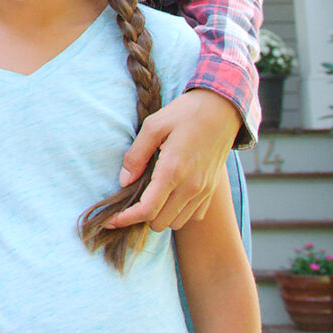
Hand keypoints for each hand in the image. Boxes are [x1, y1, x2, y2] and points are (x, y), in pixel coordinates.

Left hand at [107, 88, 241, 231]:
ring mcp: (204, 191)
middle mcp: (191, 187)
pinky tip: (169, 196)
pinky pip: (192, 216)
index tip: (110, 220)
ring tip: (149, 197)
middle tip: (130, 201)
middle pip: (159, 222)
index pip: (147, 210)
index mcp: (172, 171)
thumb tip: (124, 180)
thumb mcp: (153, 125)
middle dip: (140, 216)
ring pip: (176, 223)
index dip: (125, 219)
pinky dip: (177, 213)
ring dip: (159, 216)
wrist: (222, 109)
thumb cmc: (185, 113)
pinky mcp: (211, 191)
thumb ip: (136, 155)